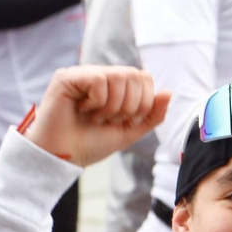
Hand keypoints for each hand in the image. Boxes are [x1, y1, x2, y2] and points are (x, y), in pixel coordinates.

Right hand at [24, 66, 170, 167]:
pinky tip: (83, 110)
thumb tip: (168, 92)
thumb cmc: (92, 143)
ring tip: (97, 118)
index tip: (127, 121)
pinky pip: (99, 78)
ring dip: (114, 105)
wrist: (63, 157)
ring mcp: (83, 74)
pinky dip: (99, 101)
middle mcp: (99, 75)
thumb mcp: (130, 131)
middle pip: (135, 75)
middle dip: (131, 105)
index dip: (145, 102)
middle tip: (111, 121)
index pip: (144, 77)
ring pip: (120, 75)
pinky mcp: (67, 77)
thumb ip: (152, 114)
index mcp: (114, 86)